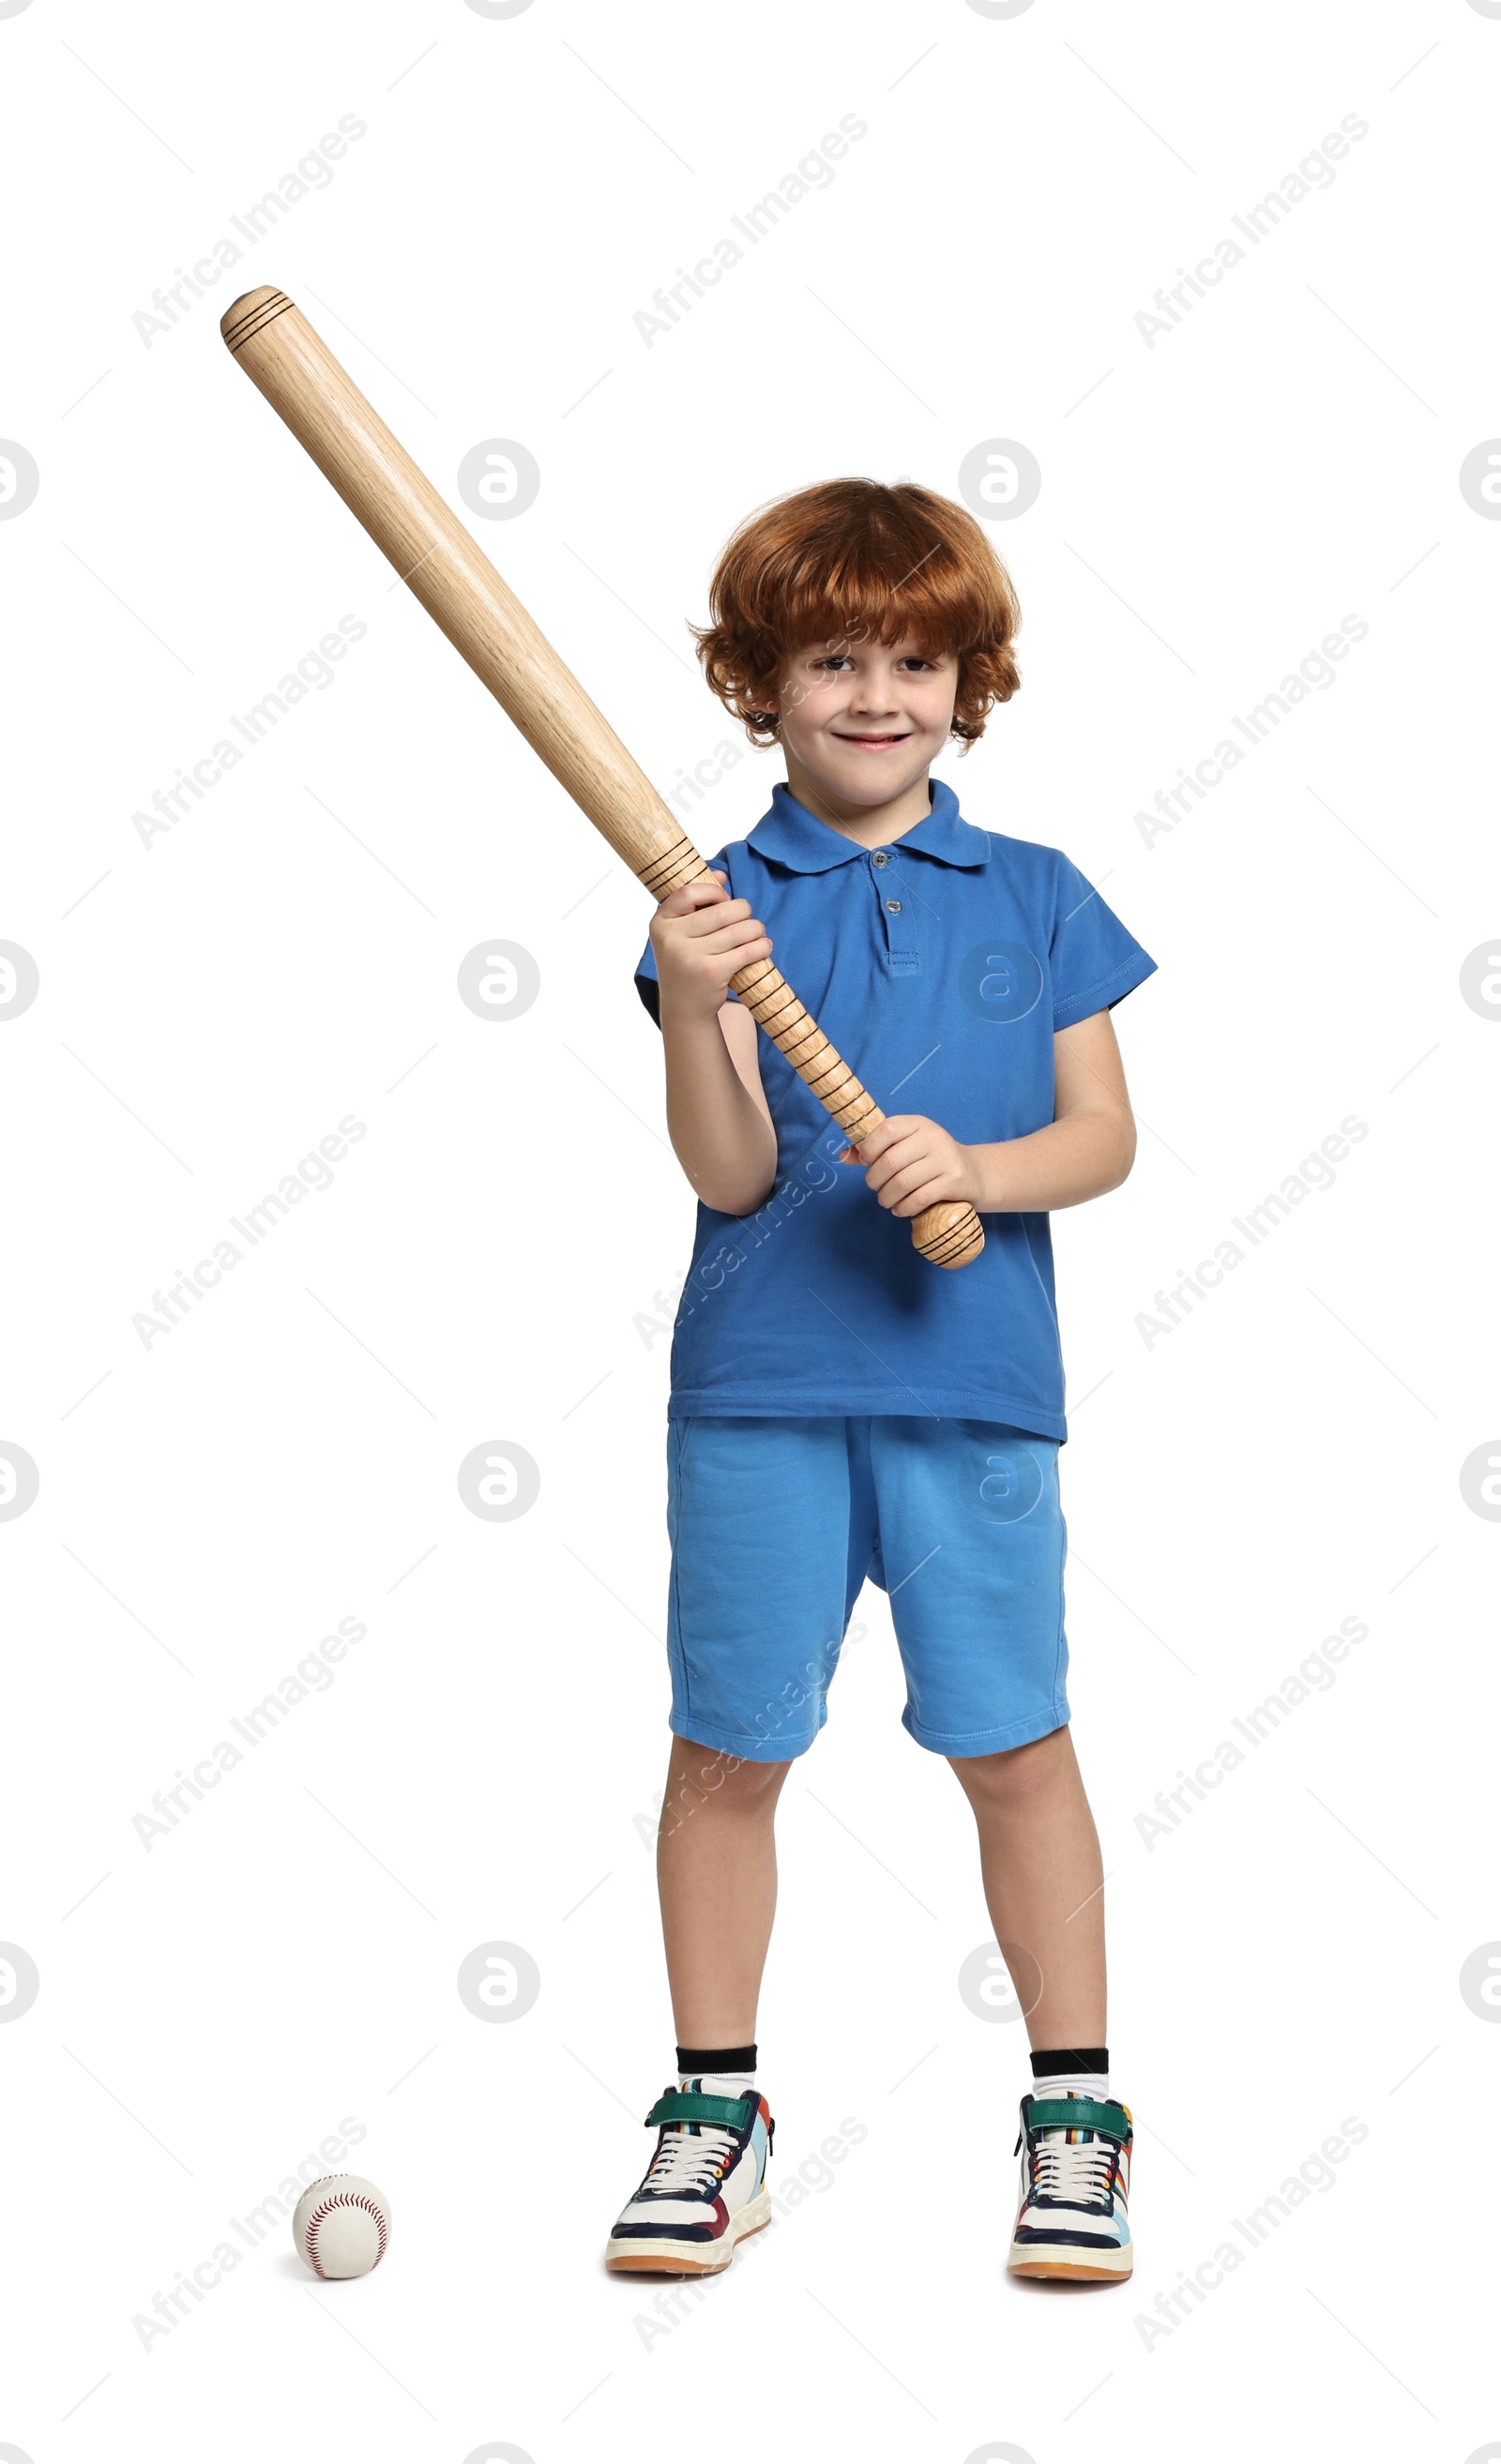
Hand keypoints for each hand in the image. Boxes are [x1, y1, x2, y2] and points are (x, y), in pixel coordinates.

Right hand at [649, 871, 772, 1024]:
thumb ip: (696, 904)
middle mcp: (672, 939)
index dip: (713, 892)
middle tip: (748, 920)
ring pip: (739, 930)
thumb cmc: (685, 964)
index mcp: (660, 924)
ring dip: (756, 929)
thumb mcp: (679, 934)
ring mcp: (690, 957)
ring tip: (758, 934)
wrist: (683, 1008)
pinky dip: (762, 946)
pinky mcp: (712, 973)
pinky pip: (747, 951)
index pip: (689, 892)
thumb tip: (721, 874)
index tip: (724, 900)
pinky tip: (763, 947)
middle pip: (722, 911)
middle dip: (743, 911)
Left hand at [839, 1114, 978, 1218]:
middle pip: (890, 1161)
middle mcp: (933, 1137)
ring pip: (903, 1182)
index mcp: (918, 1124)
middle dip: (875, 1180)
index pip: (887, 1129)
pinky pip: (920, 1198)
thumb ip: (876, 1150)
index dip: (870, 1147)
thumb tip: (842, 1156)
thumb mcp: (908, 1147)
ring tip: (886, 1201)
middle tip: (876, 1188)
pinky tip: (900, 1209)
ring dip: (887, 1197)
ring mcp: (945, 1159)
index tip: (867, 1162)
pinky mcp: (954, 1181)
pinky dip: (904, 1207)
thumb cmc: (932, 1160)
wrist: (977, 1173)